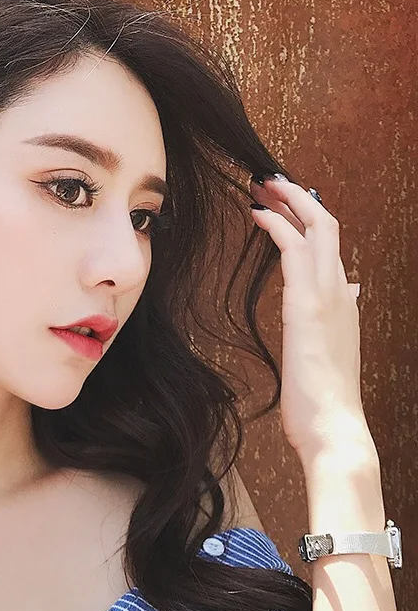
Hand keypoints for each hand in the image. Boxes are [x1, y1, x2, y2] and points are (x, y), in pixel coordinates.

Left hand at [249, 175, 376, 472]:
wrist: (334, 430)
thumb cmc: (324, 399)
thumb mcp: (332, 350)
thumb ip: (338, 317)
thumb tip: (352, 288)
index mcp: (344, 303)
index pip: (330, 248)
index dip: (308, 220)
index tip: (283, 205)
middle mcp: (342, 293)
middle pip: (326, 228)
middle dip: (299, 198)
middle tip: (269, 180)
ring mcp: (329, 297)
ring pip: (317, 229)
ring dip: (288, 201)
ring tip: (261, 183)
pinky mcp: (308, 307)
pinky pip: (294, 252)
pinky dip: (278, 226)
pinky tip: (258, 214)